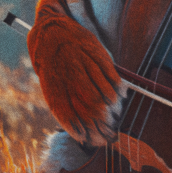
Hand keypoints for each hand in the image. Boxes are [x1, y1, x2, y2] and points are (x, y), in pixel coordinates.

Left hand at [28, 4, 126, 147]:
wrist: (50, 32)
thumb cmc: (53, 67)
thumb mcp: (52, 88)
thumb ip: (65, 108)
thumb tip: (82, 134)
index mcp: (56, 89)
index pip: (73, 119)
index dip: (87, 134)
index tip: (96, 141)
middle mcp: (69, 78)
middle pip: (91, 109)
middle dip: (103, 126)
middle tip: (111, 134)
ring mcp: (83, 64)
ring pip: (102, 93)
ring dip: (113, 110)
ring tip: (116, 117)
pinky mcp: (95, 52)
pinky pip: (110, 74)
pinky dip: (118, 89)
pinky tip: (121, 97)